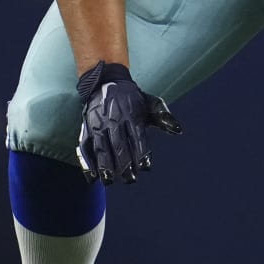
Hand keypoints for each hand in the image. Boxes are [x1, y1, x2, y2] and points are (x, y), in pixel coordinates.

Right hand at [75, 61, 181, 184]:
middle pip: (119, 145)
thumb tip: (178, 131)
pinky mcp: (87, 130)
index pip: (137, 137)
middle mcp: (114, 120)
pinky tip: (92, 178)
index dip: (141, 152)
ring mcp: (99, 126)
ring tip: (110, 181)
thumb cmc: (133, 98)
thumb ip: (164, 117)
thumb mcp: (151, 103)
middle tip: (131, 179)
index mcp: (132, 115)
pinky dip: (87, 163)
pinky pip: (85, 147)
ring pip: (101, 148)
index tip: (146, 167)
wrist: (106, 82)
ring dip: (104, 166)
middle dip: (124, 164)